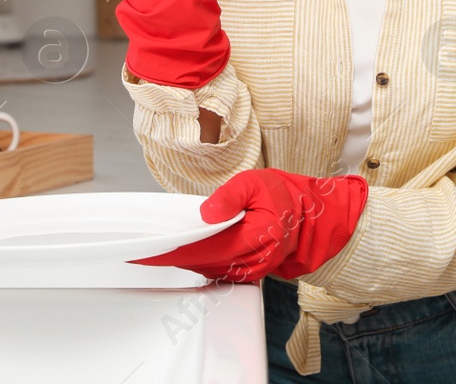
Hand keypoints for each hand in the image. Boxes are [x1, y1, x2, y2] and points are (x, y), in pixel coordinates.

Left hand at [128, 169, 368, 282]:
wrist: (312, 217)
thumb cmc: (285, 196)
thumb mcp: (257, 183)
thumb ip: (229, 197)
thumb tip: (205, 213)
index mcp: (256, 238)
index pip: (206, 250)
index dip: (176, 252)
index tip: (150, 254)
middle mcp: (252, 261)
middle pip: (204, 263)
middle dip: (173, 257)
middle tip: (143, 253)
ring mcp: (251, 270)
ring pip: (209, 269)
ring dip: (184, 261)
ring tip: (156, 251)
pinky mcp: (249, 271)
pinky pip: (218, 270)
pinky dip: (199, 262)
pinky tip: (182, 254)